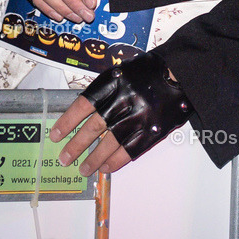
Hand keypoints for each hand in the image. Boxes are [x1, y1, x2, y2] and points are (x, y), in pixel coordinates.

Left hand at [49, 52, 190, 174]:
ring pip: (111, 142)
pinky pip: (131, 150)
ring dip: (94, 158)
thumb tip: (84, 111)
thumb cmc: (150, 70)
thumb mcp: (125, 69)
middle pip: (95, 126)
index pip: (84, 103)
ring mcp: (140, 115)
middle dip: (76, 145)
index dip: (68, 121)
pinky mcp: (153, 129)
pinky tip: (105, 168)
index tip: (55, 134)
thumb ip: (106, 88)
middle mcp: (126, 98)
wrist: (183, 71)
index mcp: (116, 80)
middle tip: (64, 158)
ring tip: (83, 169)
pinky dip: (116, 161)